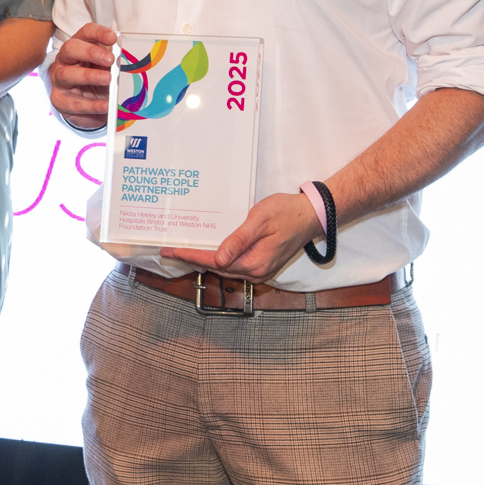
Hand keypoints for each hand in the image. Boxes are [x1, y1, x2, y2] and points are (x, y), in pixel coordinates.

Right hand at [47, 23, 117, 131]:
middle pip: (70, 48)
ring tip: (108, 80)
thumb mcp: (105, 68)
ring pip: (67, 74)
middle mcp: (65, 60)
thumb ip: (112, 62)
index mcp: (78, 47)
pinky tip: (106, 105)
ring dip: (89, 76)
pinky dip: (92, 105)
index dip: (98, 33)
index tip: (113, 38)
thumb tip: (127, 61)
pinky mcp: (59, 100)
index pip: (85, 33)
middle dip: (91, 52)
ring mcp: (59, 80)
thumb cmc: (96, 80)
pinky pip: (74, 103)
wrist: (86, 105)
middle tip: (110, 59)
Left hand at [161, 192, 322, 281]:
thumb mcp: (259, 221)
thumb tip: (218, 259)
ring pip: (226, 268)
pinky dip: (220, 259)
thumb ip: (238, 241)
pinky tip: (210, 251)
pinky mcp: (263, 264)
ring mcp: (261, 270)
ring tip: (185, 252)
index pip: (214, 262)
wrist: (312, 215)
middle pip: (217, 268)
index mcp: (254, 263)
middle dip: (193, 260)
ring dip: (205, 261)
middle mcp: (256, 272)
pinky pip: (235, 265)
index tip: (171, 252)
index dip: (190, 256)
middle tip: (171, 251)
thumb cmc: (287, 213)